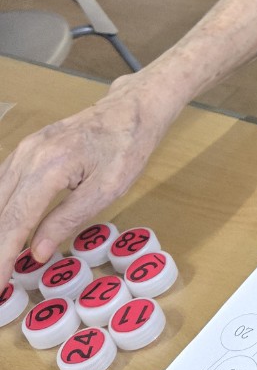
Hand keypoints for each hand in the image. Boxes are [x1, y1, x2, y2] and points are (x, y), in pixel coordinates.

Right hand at [0, 81, 171, 283]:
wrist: (130, 111)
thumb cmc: (125, 148)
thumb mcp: (106, 190)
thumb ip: (68, 220)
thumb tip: (36, 252)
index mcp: (49, 166)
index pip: (16, 220)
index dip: (3, 254)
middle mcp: (28, 155)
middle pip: (0, 210)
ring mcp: (24, 149)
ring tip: (0, 258)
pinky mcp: (26, 149)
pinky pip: (2, 183)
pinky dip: (0, 210)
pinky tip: (3, 229)